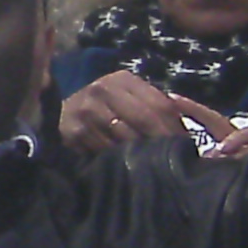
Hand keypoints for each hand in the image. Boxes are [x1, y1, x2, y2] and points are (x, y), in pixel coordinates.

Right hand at [55, 74, 242, 155]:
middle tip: (176, 164)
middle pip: (145, 118)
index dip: (175, 128)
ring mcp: (87, 108)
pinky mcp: (73, 130)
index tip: (188, 148)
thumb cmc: (103, 111)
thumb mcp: (128, 102)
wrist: (59, 117)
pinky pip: (105, 151)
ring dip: (142, 155)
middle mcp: (103, 88)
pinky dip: (117, 161)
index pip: (159, 104)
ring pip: (126, 137)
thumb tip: (186, 136)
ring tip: (154, 168)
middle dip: (163, 143)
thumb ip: (153, 110)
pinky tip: (124, 167)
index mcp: (123, 79)